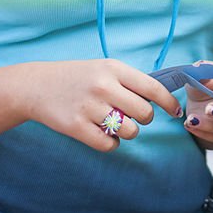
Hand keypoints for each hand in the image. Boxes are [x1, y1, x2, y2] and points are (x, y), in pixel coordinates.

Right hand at [20, 59, 182, 152]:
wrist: (37, 86)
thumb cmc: (78, 78)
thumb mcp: (104, 68)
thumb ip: (130, 81)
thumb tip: (162, 95)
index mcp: (114, 69)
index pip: (152, 88)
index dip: (169, 103)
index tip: (175, 112)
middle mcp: (104, 86)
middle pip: (144, 113)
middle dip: (145, 118)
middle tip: (134, 116)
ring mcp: (90, 107)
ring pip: (130, 131)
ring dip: (128, 132)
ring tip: (116, 124)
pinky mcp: (76, 127)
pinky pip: (109, 144)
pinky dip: (112, 143)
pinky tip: (104, 133)